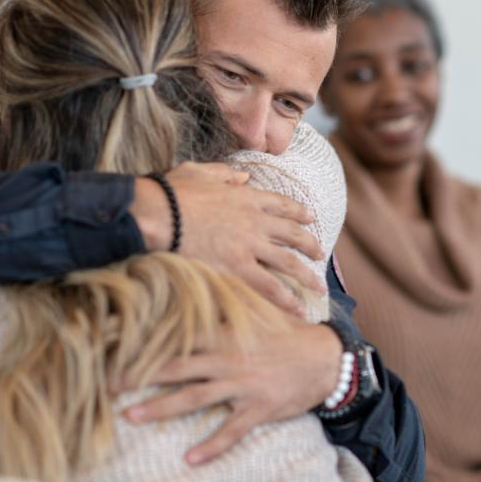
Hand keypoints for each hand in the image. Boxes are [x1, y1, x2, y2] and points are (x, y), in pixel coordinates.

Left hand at [123, 318, 341, 464]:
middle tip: (108, 384)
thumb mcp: (257, 310)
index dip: (148, 338)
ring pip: (196, 399)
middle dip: (141, 376)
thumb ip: (227, 298)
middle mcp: (228, 359)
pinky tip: (190, 459)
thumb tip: (200, 276)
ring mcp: (242, 385)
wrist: (324, 358)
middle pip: (177, 367)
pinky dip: (212, 446)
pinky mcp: (258, 409)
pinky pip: (231, 430)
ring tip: (133, 418)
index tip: (118, 342)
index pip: (178, 335)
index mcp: (225, 333)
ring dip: (162, 409)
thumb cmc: (286, 332)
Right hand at [130, 161, 325, 315]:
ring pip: (289, 263)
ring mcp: (249, 246)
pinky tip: (299, 310)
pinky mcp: (238, 268)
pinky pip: (269, 287)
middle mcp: (255, 221)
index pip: (282, 205)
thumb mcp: (200, 172)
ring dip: (308, 276)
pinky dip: (287, 300)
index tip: (310, 218)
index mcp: (247, 197)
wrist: (159, 214)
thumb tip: (243, 174)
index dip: (299, 212)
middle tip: (320, 254)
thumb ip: (225, 173)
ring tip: (320, 288)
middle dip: (310, 245)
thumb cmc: (173, 193)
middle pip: (293, 234)